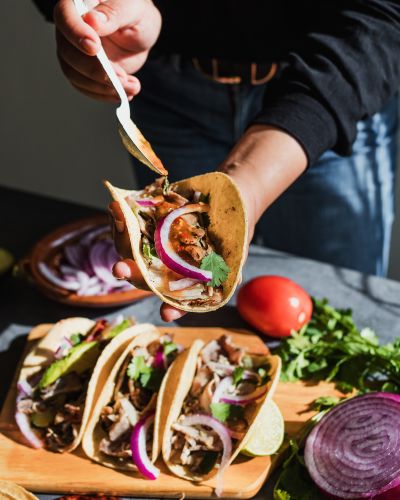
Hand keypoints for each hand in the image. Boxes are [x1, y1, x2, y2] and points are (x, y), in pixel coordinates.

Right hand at [54, 0, 161, 101]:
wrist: (139, 34)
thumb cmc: (135, 15)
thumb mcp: (132, 9)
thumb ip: (114, 14)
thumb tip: (93, 21)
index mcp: (78, 6)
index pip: (64, 17)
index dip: (76, 33)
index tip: (94, 48)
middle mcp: (70, 30)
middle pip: (68, 52)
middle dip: (95, 70)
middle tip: (121, 77)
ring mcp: (74, 53)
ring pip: (75, 75)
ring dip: (103, 87)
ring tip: (131, 86)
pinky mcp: (82, 72)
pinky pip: (86, 88)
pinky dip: (105, 94)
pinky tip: (125, 92)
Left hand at [108, 125, 306, 321]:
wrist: (228, 202)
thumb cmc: (234, 236)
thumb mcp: (235, 257)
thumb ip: (225, 274)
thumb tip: (220, 291)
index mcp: (182, 280)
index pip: (175, 300)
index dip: (171, 307)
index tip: (166, 313)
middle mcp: (163, 266)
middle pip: (142, 274)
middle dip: (130, 272)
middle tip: (120, 269)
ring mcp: (152, 244)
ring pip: (130, 249)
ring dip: (121, 238)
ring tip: (118, 222)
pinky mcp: (146, 223)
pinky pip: (129, 223)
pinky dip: (120, 215)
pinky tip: (117, 207)